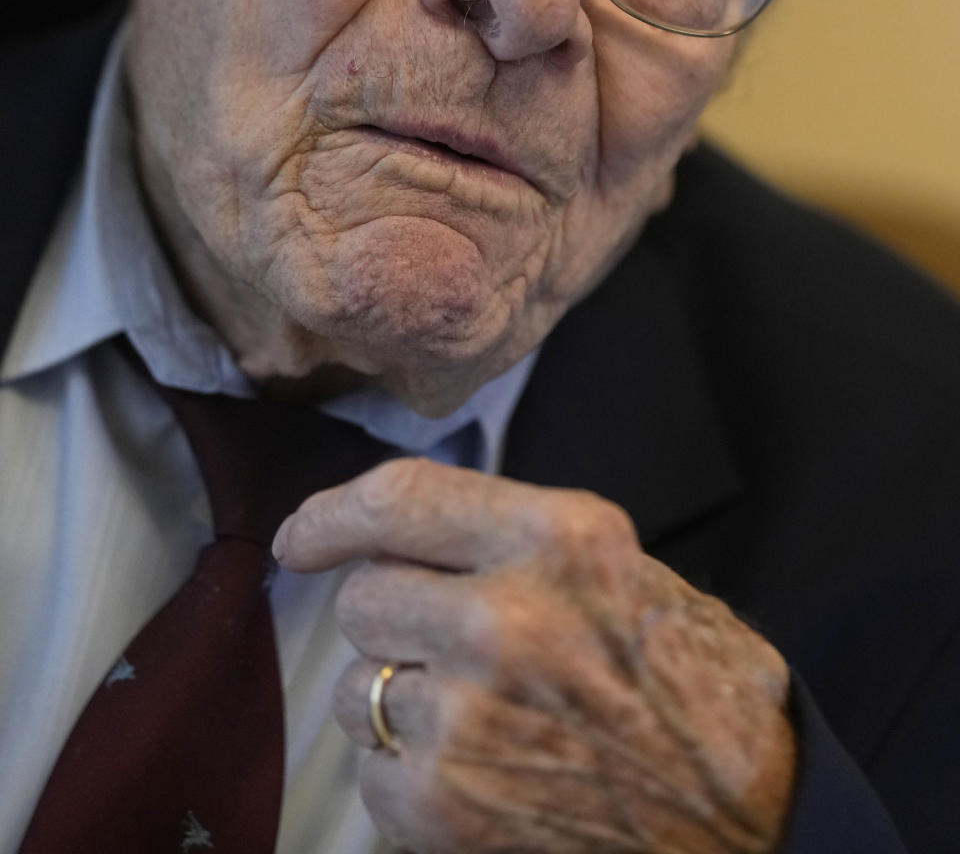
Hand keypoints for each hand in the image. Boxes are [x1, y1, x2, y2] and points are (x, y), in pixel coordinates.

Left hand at [273, 460, 794, 853]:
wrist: (748, 814)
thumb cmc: (687, 680)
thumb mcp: (618, 565)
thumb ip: (512, 537)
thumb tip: (401, 526)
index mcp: (555, 539)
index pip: (400, 498)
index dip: (331, 514)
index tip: (302, 535)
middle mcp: (504, 619)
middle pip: (364, 598)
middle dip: (392, 621)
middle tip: (446, 646)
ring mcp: (468, 718)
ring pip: (357, 689)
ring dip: (399, 703)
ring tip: (481, 719)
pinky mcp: (445, 806)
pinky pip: (372, 772)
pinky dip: (410, 778)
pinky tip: (483, 775)